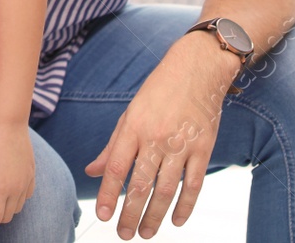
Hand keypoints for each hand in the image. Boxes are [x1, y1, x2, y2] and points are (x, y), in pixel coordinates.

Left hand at [0, 119, 35, 234]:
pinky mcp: (32, 173)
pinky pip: (26, 195)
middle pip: (6, 216)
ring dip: (5, 207)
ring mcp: (26, 181)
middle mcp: (17, 189)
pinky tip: (6, 186)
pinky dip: (16, 197)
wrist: (9, 121)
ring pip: (17, 207)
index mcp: (1, 189)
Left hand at [85, 33, 239, 238]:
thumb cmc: (158, 92)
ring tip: (146, 233)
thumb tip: (91, 171)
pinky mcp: (204, 148)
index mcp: (133, 127)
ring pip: (166, 189)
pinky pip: (194, 184)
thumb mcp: (130, 113)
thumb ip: (112, 146)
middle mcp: (156, 137)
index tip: (102, 216)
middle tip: (124, 234)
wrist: (197, 69)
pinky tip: (176, 220)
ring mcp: (181, 144)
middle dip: (130, 214)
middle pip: (141, 184)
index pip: (116, 167)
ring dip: (155, 216)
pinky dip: (185, 206)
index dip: (107, 194)